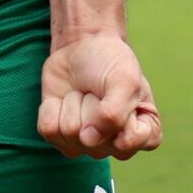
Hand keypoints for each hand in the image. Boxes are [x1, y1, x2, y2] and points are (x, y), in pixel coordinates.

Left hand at [37, 27, 161, 159]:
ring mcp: (86, 144)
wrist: (81, 46)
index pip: (127, 143)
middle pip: (93, 139)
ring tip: (83, 93)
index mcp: (143, 134)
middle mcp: (115, 145)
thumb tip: (88, 140)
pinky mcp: (60, 136)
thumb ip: (114, 115)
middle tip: (99, 91)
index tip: (122, 94)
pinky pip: (49, 130)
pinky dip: (52, 107)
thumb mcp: (124, 81)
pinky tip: (63, 98)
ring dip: (72, 103)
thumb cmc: (111, 62)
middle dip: (92, 106)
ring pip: (69, 133)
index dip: (118, 116)